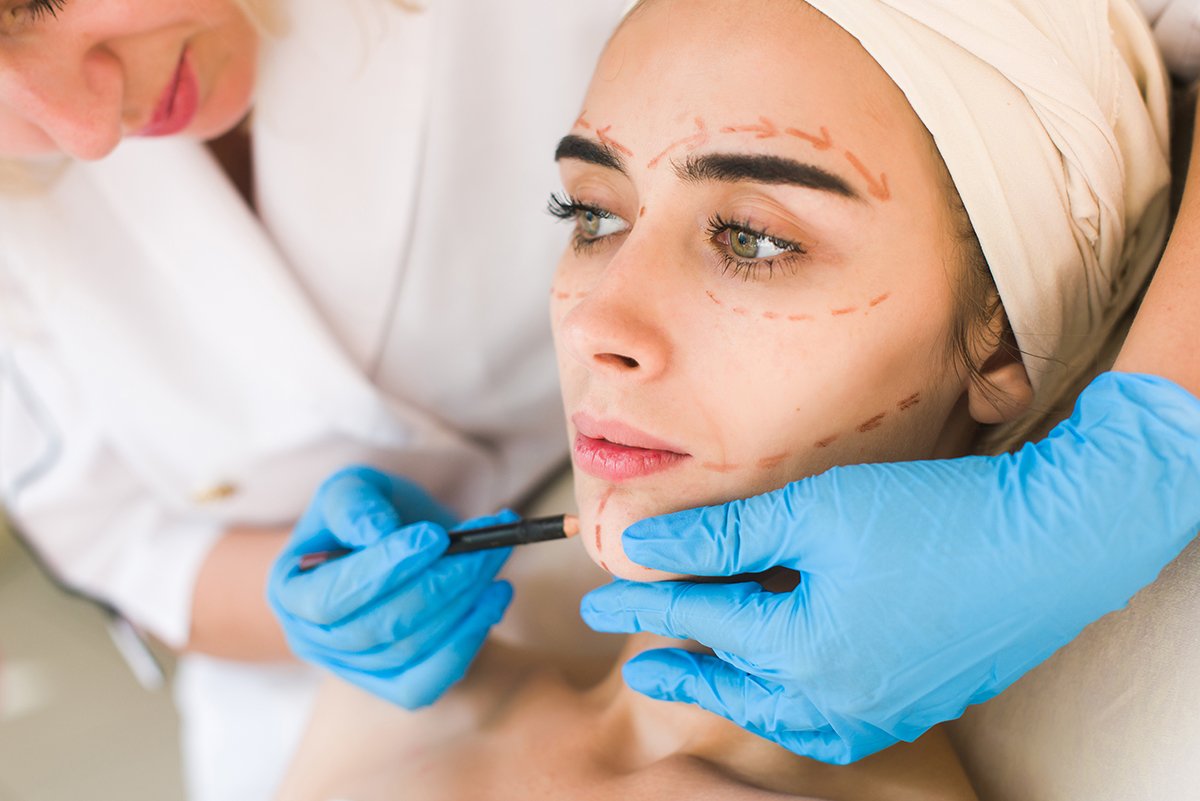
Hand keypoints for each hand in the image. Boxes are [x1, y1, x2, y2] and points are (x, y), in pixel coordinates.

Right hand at [268, 465, 514, 707]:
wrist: (408, 540)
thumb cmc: (375, 510)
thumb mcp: (356, 486)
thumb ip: (355, 502)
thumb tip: (376, 533)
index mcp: (290, 591)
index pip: (331, 598)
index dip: (382, 570)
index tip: (434, 536)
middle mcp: (313, 639)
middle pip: (376, 629)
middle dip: (436, 585)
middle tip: (482, 547)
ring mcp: (352, 671)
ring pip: (410, 650)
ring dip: (462, 602)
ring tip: (494, 556)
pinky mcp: (394, 687)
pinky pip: (430, 682)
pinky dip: (469, 640)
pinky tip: (496, 596)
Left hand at [581, 372, 1199, 762]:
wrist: (1057, 543)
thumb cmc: (937, 518)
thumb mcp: (817, 511)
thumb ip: (727, 535)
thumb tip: (647, 546)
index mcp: (806, 652)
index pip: (702, 623)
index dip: (645, 606)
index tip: (600, 600)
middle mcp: (839, 697)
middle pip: (736, 686)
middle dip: (681, 669)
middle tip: (638, 661)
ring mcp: (882, 709)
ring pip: (782, 717)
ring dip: (734, 696)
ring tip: (701, 678)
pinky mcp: (917, 701)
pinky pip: (832, 724)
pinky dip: (792, 710)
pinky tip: (785, 689)